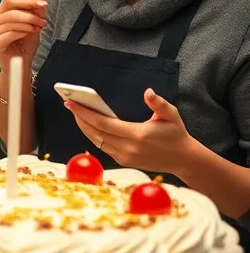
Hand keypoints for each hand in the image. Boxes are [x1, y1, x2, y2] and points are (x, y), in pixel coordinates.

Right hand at [0, 0, 46, 71]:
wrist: (21, 62)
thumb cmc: (25, 42)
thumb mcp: (35, 22)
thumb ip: (37, 9)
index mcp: (4, 10)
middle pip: (10, 2)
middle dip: (29, 2)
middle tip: (43, 6)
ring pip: (10, 17)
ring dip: (29, 19)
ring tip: (41, 25)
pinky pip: (9, 32)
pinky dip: (23, 30)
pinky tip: (32, 32)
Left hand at [65, 89, 198, 175]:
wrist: (183, 159)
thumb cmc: (176, 134)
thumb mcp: (171, 115)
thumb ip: (158, 103)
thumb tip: (148, 92)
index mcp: (136, 135)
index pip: (102, 123)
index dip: (84, 113)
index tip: (71, 103)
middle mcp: (127, 148)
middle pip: (95, 132)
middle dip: (80, 118)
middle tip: (69, 104)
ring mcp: (124, 156)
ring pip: (96, 141)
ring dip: (84, 127)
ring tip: (76, 112)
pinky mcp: (123, 161)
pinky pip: (102, 147)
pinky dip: (94, 135)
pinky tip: (88, 124)